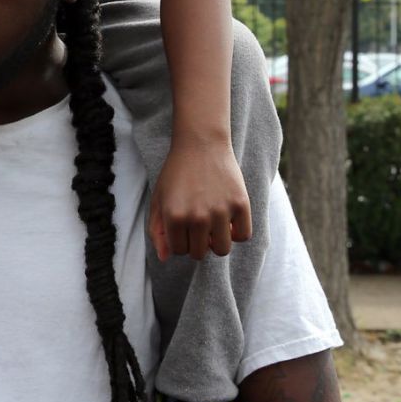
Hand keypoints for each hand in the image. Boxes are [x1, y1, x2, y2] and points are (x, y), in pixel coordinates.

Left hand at [149, 137, 250, 259]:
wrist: (201, 143)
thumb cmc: (177, 172)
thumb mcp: (159, 199)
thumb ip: (157, 231)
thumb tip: (165, 258)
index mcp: (173, 217)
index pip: (179, 251)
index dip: (181, 240)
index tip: (183, 225)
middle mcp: (197, 217)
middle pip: (200, 253)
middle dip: (197, 242)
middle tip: (198, 223)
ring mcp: (220, 211)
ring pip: (222, 250)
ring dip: (217, 241)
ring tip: (214, 224)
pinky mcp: (240, 203)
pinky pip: (244, 236)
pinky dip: (237, 233)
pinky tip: (229, 220)